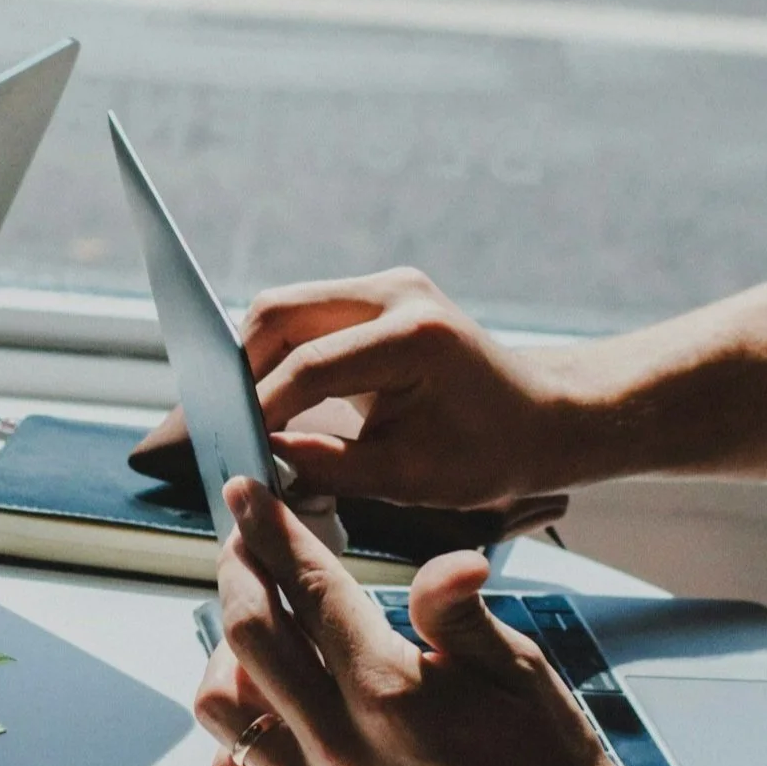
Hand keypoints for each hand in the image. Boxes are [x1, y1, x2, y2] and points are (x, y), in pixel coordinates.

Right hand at [143, 268, 608, 510]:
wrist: (544, 418)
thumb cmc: (491, 454)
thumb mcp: (410, 478)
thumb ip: (329, 467)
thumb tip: (261, 459)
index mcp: (413, 336)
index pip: (308, 366)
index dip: (259, 410)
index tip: (231, 449)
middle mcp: (397, 294)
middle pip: (280, 313)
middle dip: (240, 369)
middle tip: (223, 425)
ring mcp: (386, 287)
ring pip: (284, 308)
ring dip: (255, 359)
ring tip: (243, 415)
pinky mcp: (377, 297)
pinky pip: (306, 316)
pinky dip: (280, 355)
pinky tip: (272, 399)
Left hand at [193, 477, 657, 765]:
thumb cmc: (551, 765)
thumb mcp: (522, 674)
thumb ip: (461, 613)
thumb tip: (447, 558)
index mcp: (393, 694)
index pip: (308, 589)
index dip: (271, 531)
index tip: (247, 495)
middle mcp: (342, 748)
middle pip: (247, 636)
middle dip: (238, 574)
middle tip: (244, 548)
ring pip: (222, 708)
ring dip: (227, 657)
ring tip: (256, 634)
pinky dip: (237, 733)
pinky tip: (270, 710)